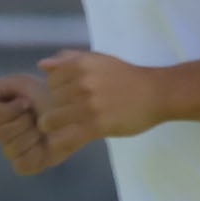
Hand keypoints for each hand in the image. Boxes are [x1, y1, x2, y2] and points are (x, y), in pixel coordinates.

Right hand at [0, 73, 74, 175]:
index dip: (10, 109)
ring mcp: (14, 150)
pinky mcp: (29, 164)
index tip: (27, 102)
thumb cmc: (48, 95)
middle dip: (22, 121)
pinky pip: (21, 164)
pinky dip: (33, 153)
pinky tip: (44, 143)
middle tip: (37, 116)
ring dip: (30, 135)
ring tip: (42, 129)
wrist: (76, 110)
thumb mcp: (22, 83)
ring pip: (10, 149)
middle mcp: (2, 134)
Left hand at [33, 50, 165, 149]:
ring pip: (51, 120)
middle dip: (58, 106)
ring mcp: (88, 106)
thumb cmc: (127, 76)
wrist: (157, 93)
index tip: (69, 95)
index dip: (57, 89)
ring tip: (66, 125)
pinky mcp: (96, 126)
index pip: (51, 80)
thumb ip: (70, 59)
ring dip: (55, 125)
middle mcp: (82, 83)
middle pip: (50, 100)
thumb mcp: (99, 60)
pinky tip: (68, 137)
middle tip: (71, 111)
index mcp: (81, 65)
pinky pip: (67, 137)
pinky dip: (62, 140)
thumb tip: (42, 65)